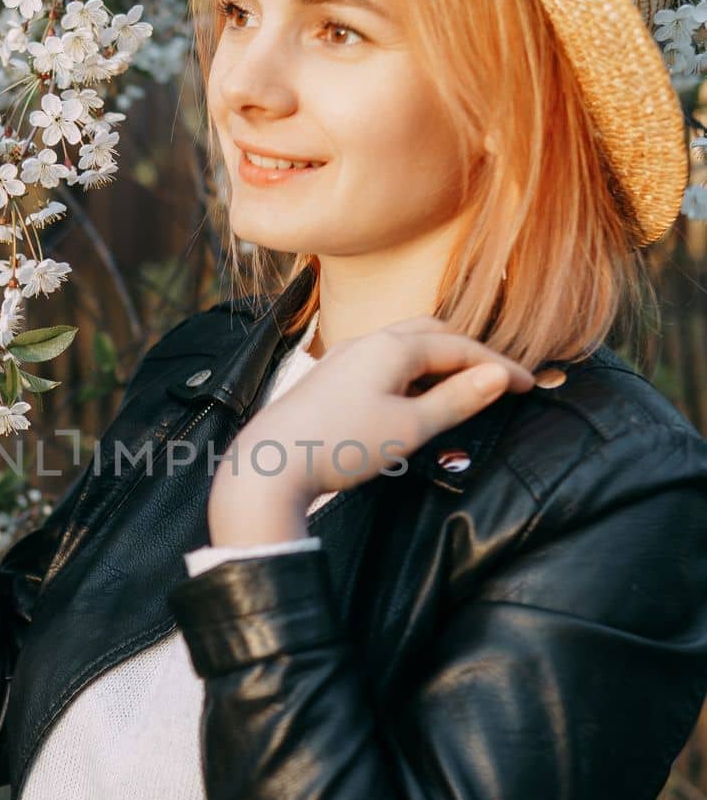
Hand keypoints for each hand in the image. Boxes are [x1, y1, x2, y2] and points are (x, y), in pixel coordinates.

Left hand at [208, 314, 537, 544]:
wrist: (270, 466)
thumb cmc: (341, 446)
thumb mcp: (409, 428)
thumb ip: (456, 400)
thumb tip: (498, 376)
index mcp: (392, 347)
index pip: (461, 348)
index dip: (498, 366)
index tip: (529, 387)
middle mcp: (367, 342)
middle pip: (433, 333)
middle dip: (470, 352)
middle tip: (498, 380)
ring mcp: (344, 357)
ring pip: (405, 344)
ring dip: (440, 359)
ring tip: (463, 386)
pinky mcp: (329, 378)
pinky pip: (383, 361)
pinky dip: (412, 371)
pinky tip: (413, 397)